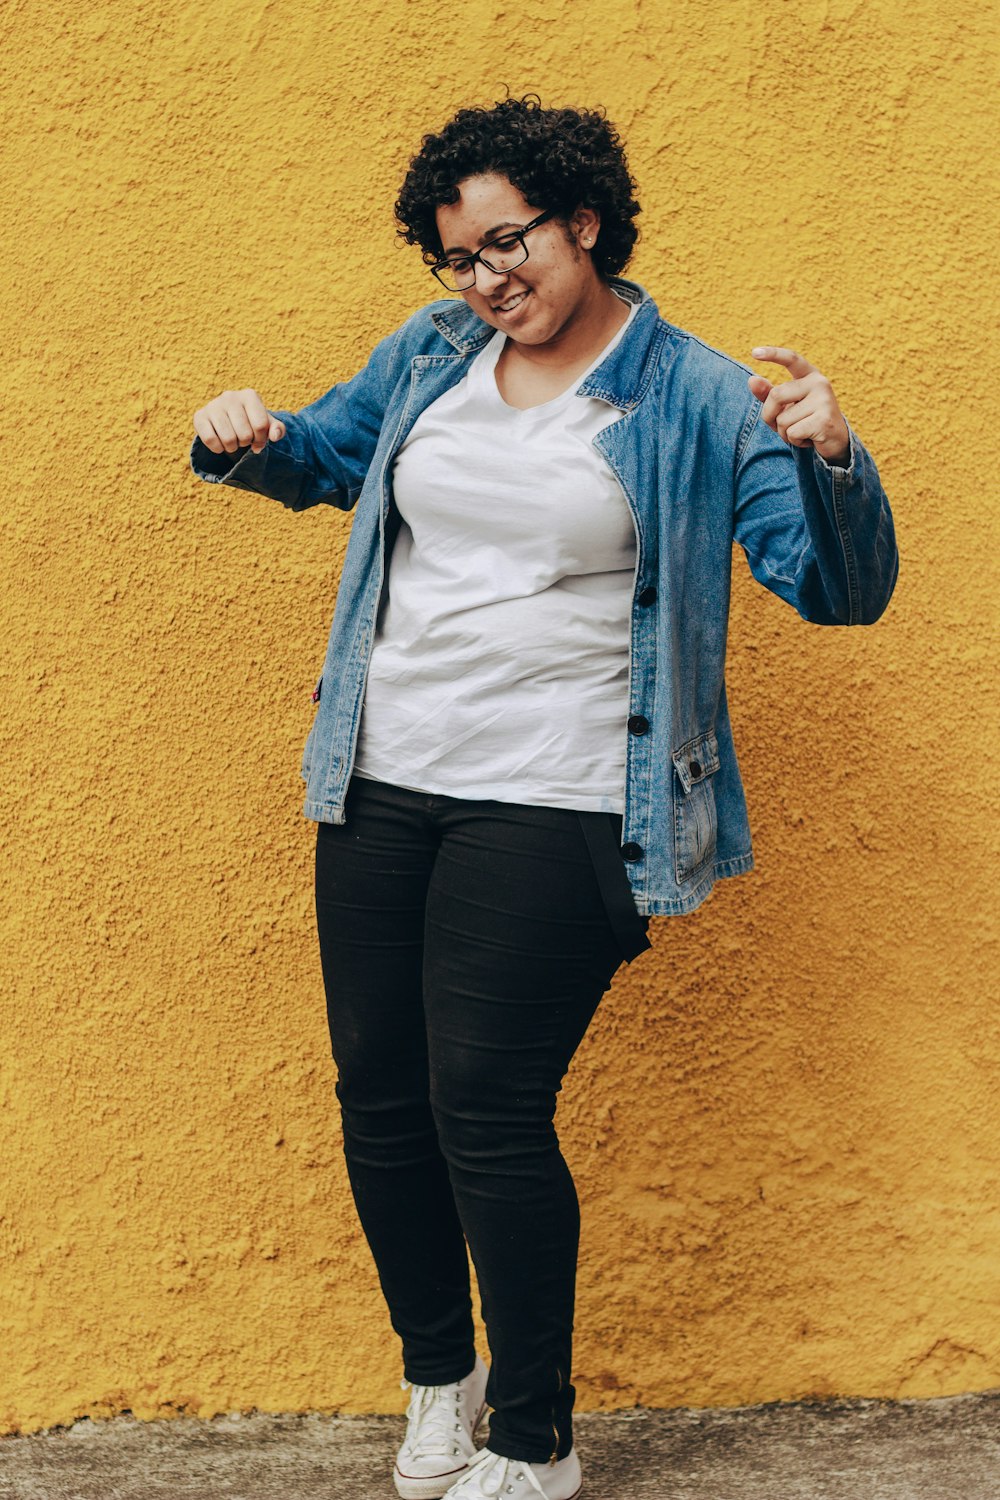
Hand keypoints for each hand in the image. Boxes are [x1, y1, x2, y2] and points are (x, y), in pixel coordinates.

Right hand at [193, 389, 285, 455]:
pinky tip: (220, 443)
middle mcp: (230, 396)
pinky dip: (218, 448)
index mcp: (249, 395)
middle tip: (243, 439)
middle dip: (246, 443)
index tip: (258, 439)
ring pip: (228, 439)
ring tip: (233, 441)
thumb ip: (278, 429)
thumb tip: (274, 436)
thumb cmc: (251, 421)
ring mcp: (213, 405)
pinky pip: (211, 441)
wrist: (227, 418)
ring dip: (233, 447)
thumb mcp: (267, 424)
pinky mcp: (199, 416)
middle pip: (244, 435)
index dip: (261, 439)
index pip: (260, 426)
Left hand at [747, 348, 850, 465]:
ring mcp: (824, 400)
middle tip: (785, 426)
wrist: (835, 441)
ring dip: (785, 433)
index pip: (791, 359)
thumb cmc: (806, 421)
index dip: (773, 354)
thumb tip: (752, 380)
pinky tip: (809, 439)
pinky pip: (792, 433)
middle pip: (775, 396)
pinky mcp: (824, 421)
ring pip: (782, 420)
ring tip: (802, 432)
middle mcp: (819, 383)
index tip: (753, 352)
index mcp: (810, 375)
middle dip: (770, 417)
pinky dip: (795, 442)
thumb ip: (768, 394)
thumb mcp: (786, 406)